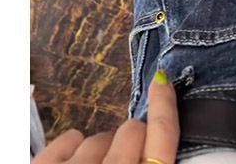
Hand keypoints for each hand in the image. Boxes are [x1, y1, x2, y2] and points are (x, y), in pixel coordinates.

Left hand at [33, 70, 178, 163]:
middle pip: (131, 130)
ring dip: (99, 153)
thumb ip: (151, 162)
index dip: (164, 105)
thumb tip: (152, 144)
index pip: (164, 135)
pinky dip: (73, 148)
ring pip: (99, 137)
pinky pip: (72, 136)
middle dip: (127, 143)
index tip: (162, 79)